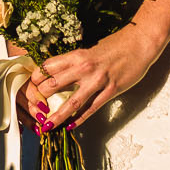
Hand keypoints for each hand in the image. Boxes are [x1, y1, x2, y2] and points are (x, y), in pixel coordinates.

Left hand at [27, 24, 164, 130]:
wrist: (140, 43)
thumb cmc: (115, 45)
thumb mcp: (90, 50)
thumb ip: (75, 63)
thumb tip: (59, 74)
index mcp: (77, 55)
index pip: (47, 67)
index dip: (36, 79)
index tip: (30, 88)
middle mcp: (84, 68)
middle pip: (53, 85)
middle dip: (40, 99)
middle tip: (33, 110)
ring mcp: (98, 80)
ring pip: (71, 102)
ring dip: (57, 116)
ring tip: (46, 126)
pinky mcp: (111, 90)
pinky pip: (91, 108)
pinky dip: (80, 119)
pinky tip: (71, 126)